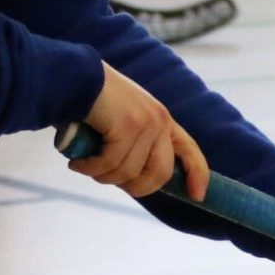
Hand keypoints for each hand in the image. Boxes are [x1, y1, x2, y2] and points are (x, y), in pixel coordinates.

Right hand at [65, 62, 210, 199]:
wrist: (78, 78)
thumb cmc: (97, 104)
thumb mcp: (127, 123)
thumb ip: (138, 145)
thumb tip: (137, 180)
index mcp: (163, 120)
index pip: (190, 150)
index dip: (197, 174)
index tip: (197, 196)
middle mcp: (160, 121)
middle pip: (159, 174)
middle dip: (133, 187)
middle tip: (107, 179)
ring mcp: (146, 123)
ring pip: (129, 173)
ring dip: (103, 177)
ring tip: (84, 166)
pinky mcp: (127, 127)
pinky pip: (110, 164)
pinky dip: (90, 169)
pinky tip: (77, 164)